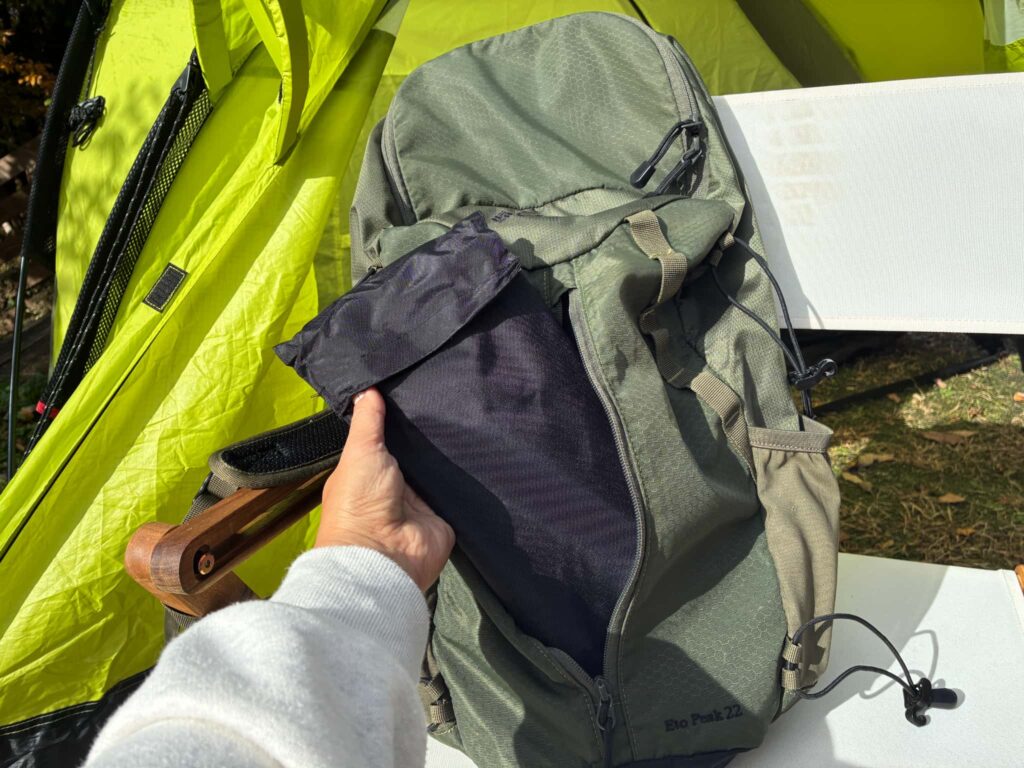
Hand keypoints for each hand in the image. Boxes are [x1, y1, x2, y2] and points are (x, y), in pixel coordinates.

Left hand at [316, 388, 454, 590]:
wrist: (384, 556)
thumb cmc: (359, 501)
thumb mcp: (360, 451)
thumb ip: (368, 422)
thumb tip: (367, 389)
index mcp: (369, 470)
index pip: (389, 438)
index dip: (400, 418)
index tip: (418, 387)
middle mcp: (396, 484)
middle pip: (417, 451)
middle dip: (429, 433)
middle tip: (451, 396)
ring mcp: (422, 500)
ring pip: (439, 467)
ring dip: (449, 452)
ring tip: (470, 415)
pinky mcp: (445, 513)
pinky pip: (458, 489)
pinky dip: (466, 476)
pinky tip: (482, 448)